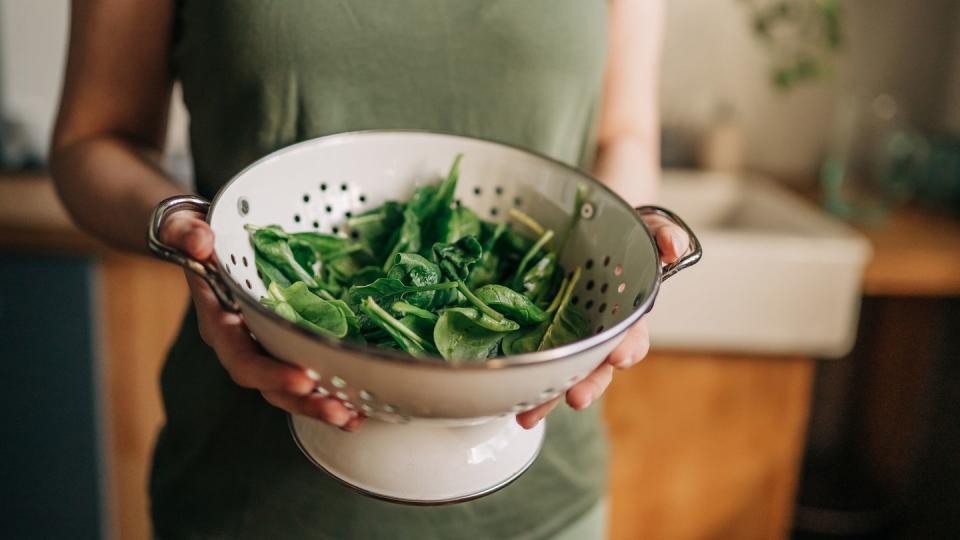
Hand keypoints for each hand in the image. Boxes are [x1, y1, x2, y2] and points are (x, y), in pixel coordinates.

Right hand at [160, 209, 363, 430]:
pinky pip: (307, 371)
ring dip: (322, 404)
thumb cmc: (195, 237)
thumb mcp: (185, 230)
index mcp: (219, 324)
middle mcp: (242, 344)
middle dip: (304, 402)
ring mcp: (264, 345)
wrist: (201, 243)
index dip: (271, 374)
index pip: (242, 359)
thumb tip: (199, 241)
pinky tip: (360, 403)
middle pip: (270, 386)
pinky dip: (332, 389)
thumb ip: (186, 234)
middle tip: (340, 412)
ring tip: (354, 417)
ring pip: (290, 388)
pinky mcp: (285, 341)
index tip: (303, 379)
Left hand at [516, 214, 688, 428]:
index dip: (628, 348)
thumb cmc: (621, 235)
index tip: (619, 356)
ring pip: (561, 373)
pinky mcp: (539, 333)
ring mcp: (568, 336)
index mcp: (626, 314)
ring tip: (529, 416)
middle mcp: (598, 333)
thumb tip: (672, 248)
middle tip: (575, 398)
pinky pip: (533, 359)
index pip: (632, 337)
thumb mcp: (646, 228)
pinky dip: (522, 380)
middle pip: (595, 368)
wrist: (588, 228)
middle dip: (587, 385)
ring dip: (548, 397)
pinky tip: (506, 399)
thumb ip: (662, 235)